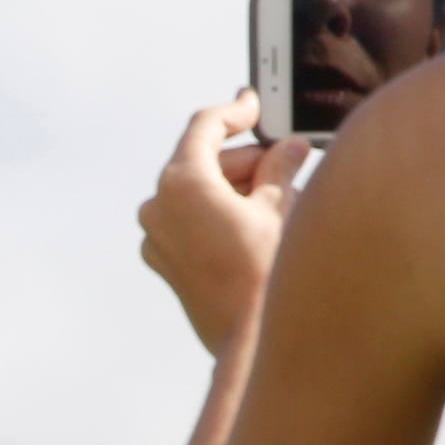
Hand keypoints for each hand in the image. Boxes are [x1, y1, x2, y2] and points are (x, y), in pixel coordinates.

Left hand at [136, 91, 311, 356]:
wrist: (251, 339)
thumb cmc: (265, 273)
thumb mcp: (279, 206)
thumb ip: (279, 167)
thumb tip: (288, 150)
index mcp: (181, 183)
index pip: (204, 127)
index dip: (234, 111)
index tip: (252, 105)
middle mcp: (158, 207)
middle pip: (200, 161)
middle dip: (244, 158)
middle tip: (284, 158)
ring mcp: (156, 237)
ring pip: (196, 193)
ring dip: (234, 186)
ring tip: (278, 193)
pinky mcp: (164, 262)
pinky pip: (190, 222)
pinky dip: (218, 213)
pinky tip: (256, 220)